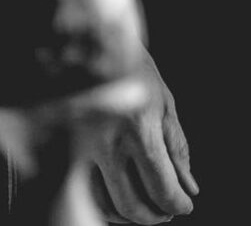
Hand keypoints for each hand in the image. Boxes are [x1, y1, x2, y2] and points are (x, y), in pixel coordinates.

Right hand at [92, 44, 196, 221]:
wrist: (83, 42)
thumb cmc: (130, 68)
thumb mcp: (163, 101)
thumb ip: (176, 148)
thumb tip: (189, 188)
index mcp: (138, 128)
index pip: (162, 188)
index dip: (178, 203)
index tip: (185, 203)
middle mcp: (106, 142)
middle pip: (132, 204)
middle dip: (155, 215)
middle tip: (166, 211)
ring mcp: (78, 147)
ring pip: (103, 205)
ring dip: (128, 216)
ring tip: (144, 208)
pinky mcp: (61, 148)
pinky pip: (81, 193)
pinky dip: (101, 206)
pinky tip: (116, 202)